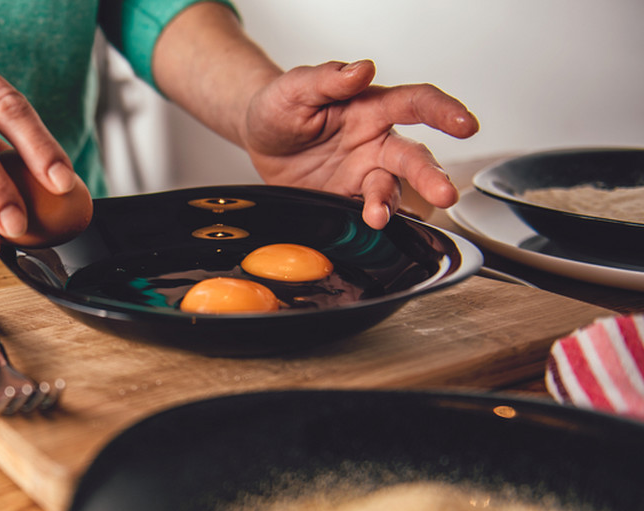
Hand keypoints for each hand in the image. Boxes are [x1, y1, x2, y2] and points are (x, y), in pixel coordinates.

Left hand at [243, 60, 478, 227]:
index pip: (416, 104)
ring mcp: (363, 173)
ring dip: (389, 204)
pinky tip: (366, 226)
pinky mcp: (345, 199)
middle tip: (445, 194)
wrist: (258, 139)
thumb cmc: (282, 106)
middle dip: (431, 176)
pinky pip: (363, 211)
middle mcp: (375, 143)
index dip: (444, 112)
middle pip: (413, 157)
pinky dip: (368, 221)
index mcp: (371, 108)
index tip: (466, 125)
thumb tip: (361, 69)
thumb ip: (327, 79)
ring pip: (391, 189)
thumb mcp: (295, 88)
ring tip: (377, 215)